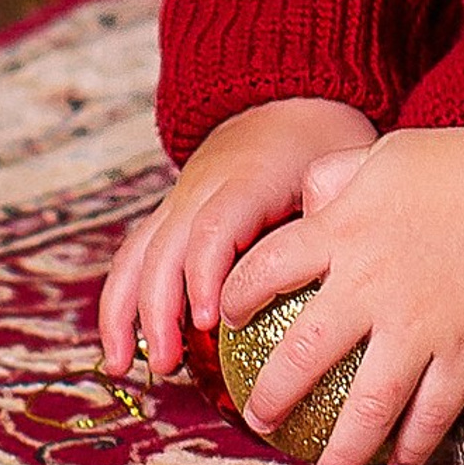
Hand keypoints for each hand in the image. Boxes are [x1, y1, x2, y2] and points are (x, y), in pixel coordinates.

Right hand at [96, 98, 377, 384]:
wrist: (281, 98)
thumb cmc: (317, 142)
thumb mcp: (338, 167)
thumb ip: (336, 215)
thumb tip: (345, 277)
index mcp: (247, 180)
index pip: (216, 227)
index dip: (206, 274)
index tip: (208, 321)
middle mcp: (201, 190)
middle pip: (165, 248)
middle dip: (158, 309)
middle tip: (168, 364)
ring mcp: (179, 202)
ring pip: (137, 253)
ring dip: (124, 311)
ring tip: (119, 366)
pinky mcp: (169, 215)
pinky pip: (134, 256)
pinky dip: (119, 301)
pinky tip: (118, 349)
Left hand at [218, 119, 463, 464]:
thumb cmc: (455, 160)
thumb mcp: (378, 153)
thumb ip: (332, 179)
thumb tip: (304, 207)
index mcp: (342, 233)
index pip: (266, 271)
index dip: (238, 298)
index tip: (231, 319)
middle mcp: (371, 286)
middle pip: (303, 354)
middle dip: (272, 397)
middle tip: (259, 421)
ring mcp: (420, 324)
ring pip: (368, 406)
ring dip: (340, 450)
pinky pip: (434, 410)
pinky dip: (414, 443)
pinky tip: (397, 463)